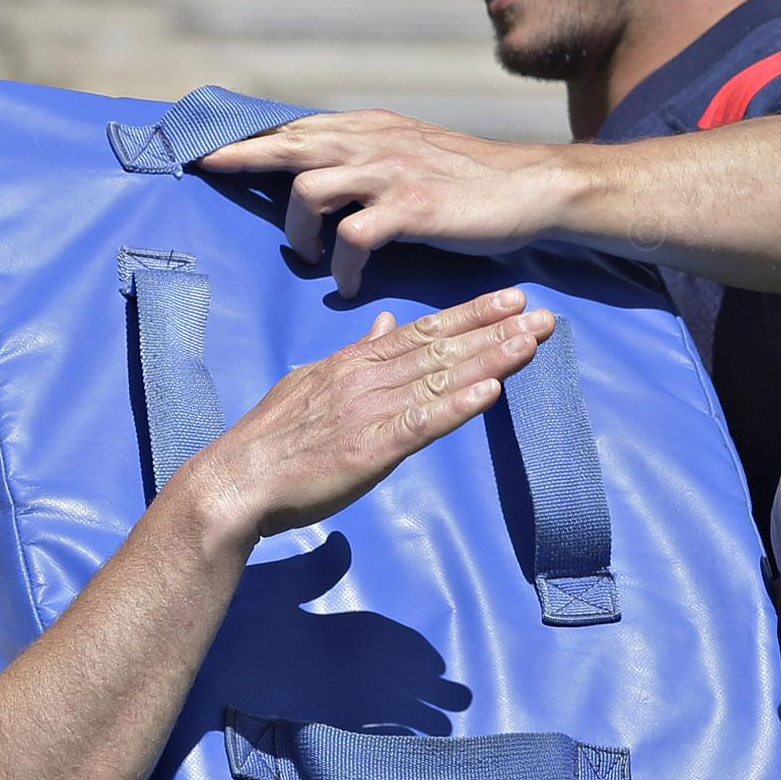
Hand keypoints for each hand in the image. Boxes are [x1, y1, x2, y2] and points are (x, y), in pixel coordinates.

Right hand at [183, 289, 553, 542]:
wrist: (237, 480)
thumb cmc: (272, 439)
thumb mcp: (311, 380)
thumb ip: (354, 353)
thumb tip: (384, 323)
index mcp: (353, 362)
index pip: (421, 330)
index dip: (469, 314)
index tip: (509, 299)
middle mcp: (366, 378)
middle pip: (440, 347)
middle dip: (495, 329)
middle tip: (542, 313)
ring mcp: (368, 412)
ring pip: (438, 378)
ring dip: (488, 359)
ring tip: (530, 341)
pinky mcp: (369, 449)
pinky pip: (419, 423)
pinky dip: (455, 406)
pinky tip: (489, 392)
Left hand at [200, 110, 557, 298]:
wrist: (529, 188)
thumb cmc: (468, 181)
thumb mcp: (409, 152)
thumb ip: (365, 156)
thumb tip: (319, 167)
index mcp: (369, 129)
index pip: (297, 128)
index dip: (252, 138)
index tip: (210, 149)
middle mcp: (373, 143)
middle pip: (289, 145)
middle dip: (244, 159)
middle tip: (209, 170)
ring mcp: (391, 173)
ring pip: (310, 191)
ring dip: (299, 233)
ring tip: (309, 260)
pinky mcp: (411, 208)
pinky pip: (354, 237)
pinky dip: (343, 268)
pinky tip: (349, 285)